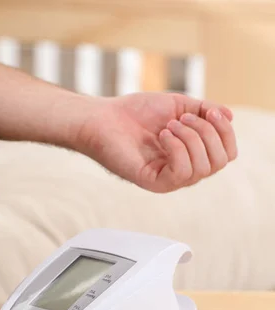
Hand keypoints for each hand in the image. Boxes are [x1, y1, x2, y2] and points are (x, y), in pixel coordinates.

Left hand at [74, 93, 237, 192]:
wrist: (103, 118)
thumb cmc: (136, 112)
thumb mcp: (179, 105)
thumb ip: (205, 110)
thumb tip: (229, 116)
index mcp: (191, 154)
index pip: (227, 153)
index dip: (225, 131)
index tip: (210, 110)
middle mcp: (183, 169)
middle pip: (220, 161)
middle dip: (208, 133)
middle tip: (182, 119)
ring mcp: (168, 178)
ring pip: (204, 168)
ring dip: (191, 139)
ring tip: (168, 126)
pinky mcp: (153, 182)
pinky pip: (182, 173)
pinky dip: (178, 149)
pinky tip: (163, 136)